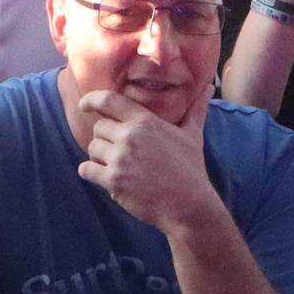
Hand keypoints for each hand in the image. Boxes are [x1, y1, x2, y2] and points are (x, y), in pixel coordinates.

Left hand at [74, 89, 219, 238]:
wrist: (189, 206)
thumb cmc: (191, 170)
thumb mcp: (192, 135)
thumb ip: (195, 110)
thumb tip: (209, 88)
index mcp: (145, 121)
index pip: (108, 100)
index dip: (91, 100)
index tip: (84, 105)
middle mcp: (130, 136)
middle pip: (98, 128)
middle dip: (105, 140)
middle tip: (121, 153)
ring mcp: (120, 159)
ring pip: (92, 149)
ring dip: (99, 158)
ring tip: (119, 167)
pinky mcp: (114, 181)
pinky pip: (86, 170)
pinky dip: (91, 173)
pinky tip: (106, 178)